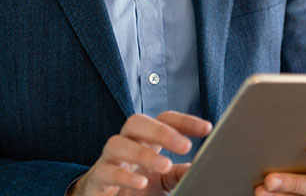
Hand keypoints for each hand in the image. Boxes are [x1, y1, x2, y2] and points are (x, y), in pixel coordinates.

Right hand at [68, 111, 211, 195]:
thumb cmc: (139, 184)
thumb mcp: (164, 179)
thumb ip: (180, 172)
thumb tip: (201, 166)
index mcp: (145, 139)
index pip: (163, 119)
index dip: (184, 121)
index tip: (207, 128)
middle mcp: (126, 143)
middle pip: (137, 122)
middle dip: (161, 131)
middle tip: (185, 146)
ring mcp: (109, 159)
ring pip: (118, 144)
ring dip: (143, 153)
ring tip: (165, 165)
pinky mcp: (98, 179)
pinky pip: (106, 172)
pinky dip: (123, 176)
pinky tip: (141, 182)